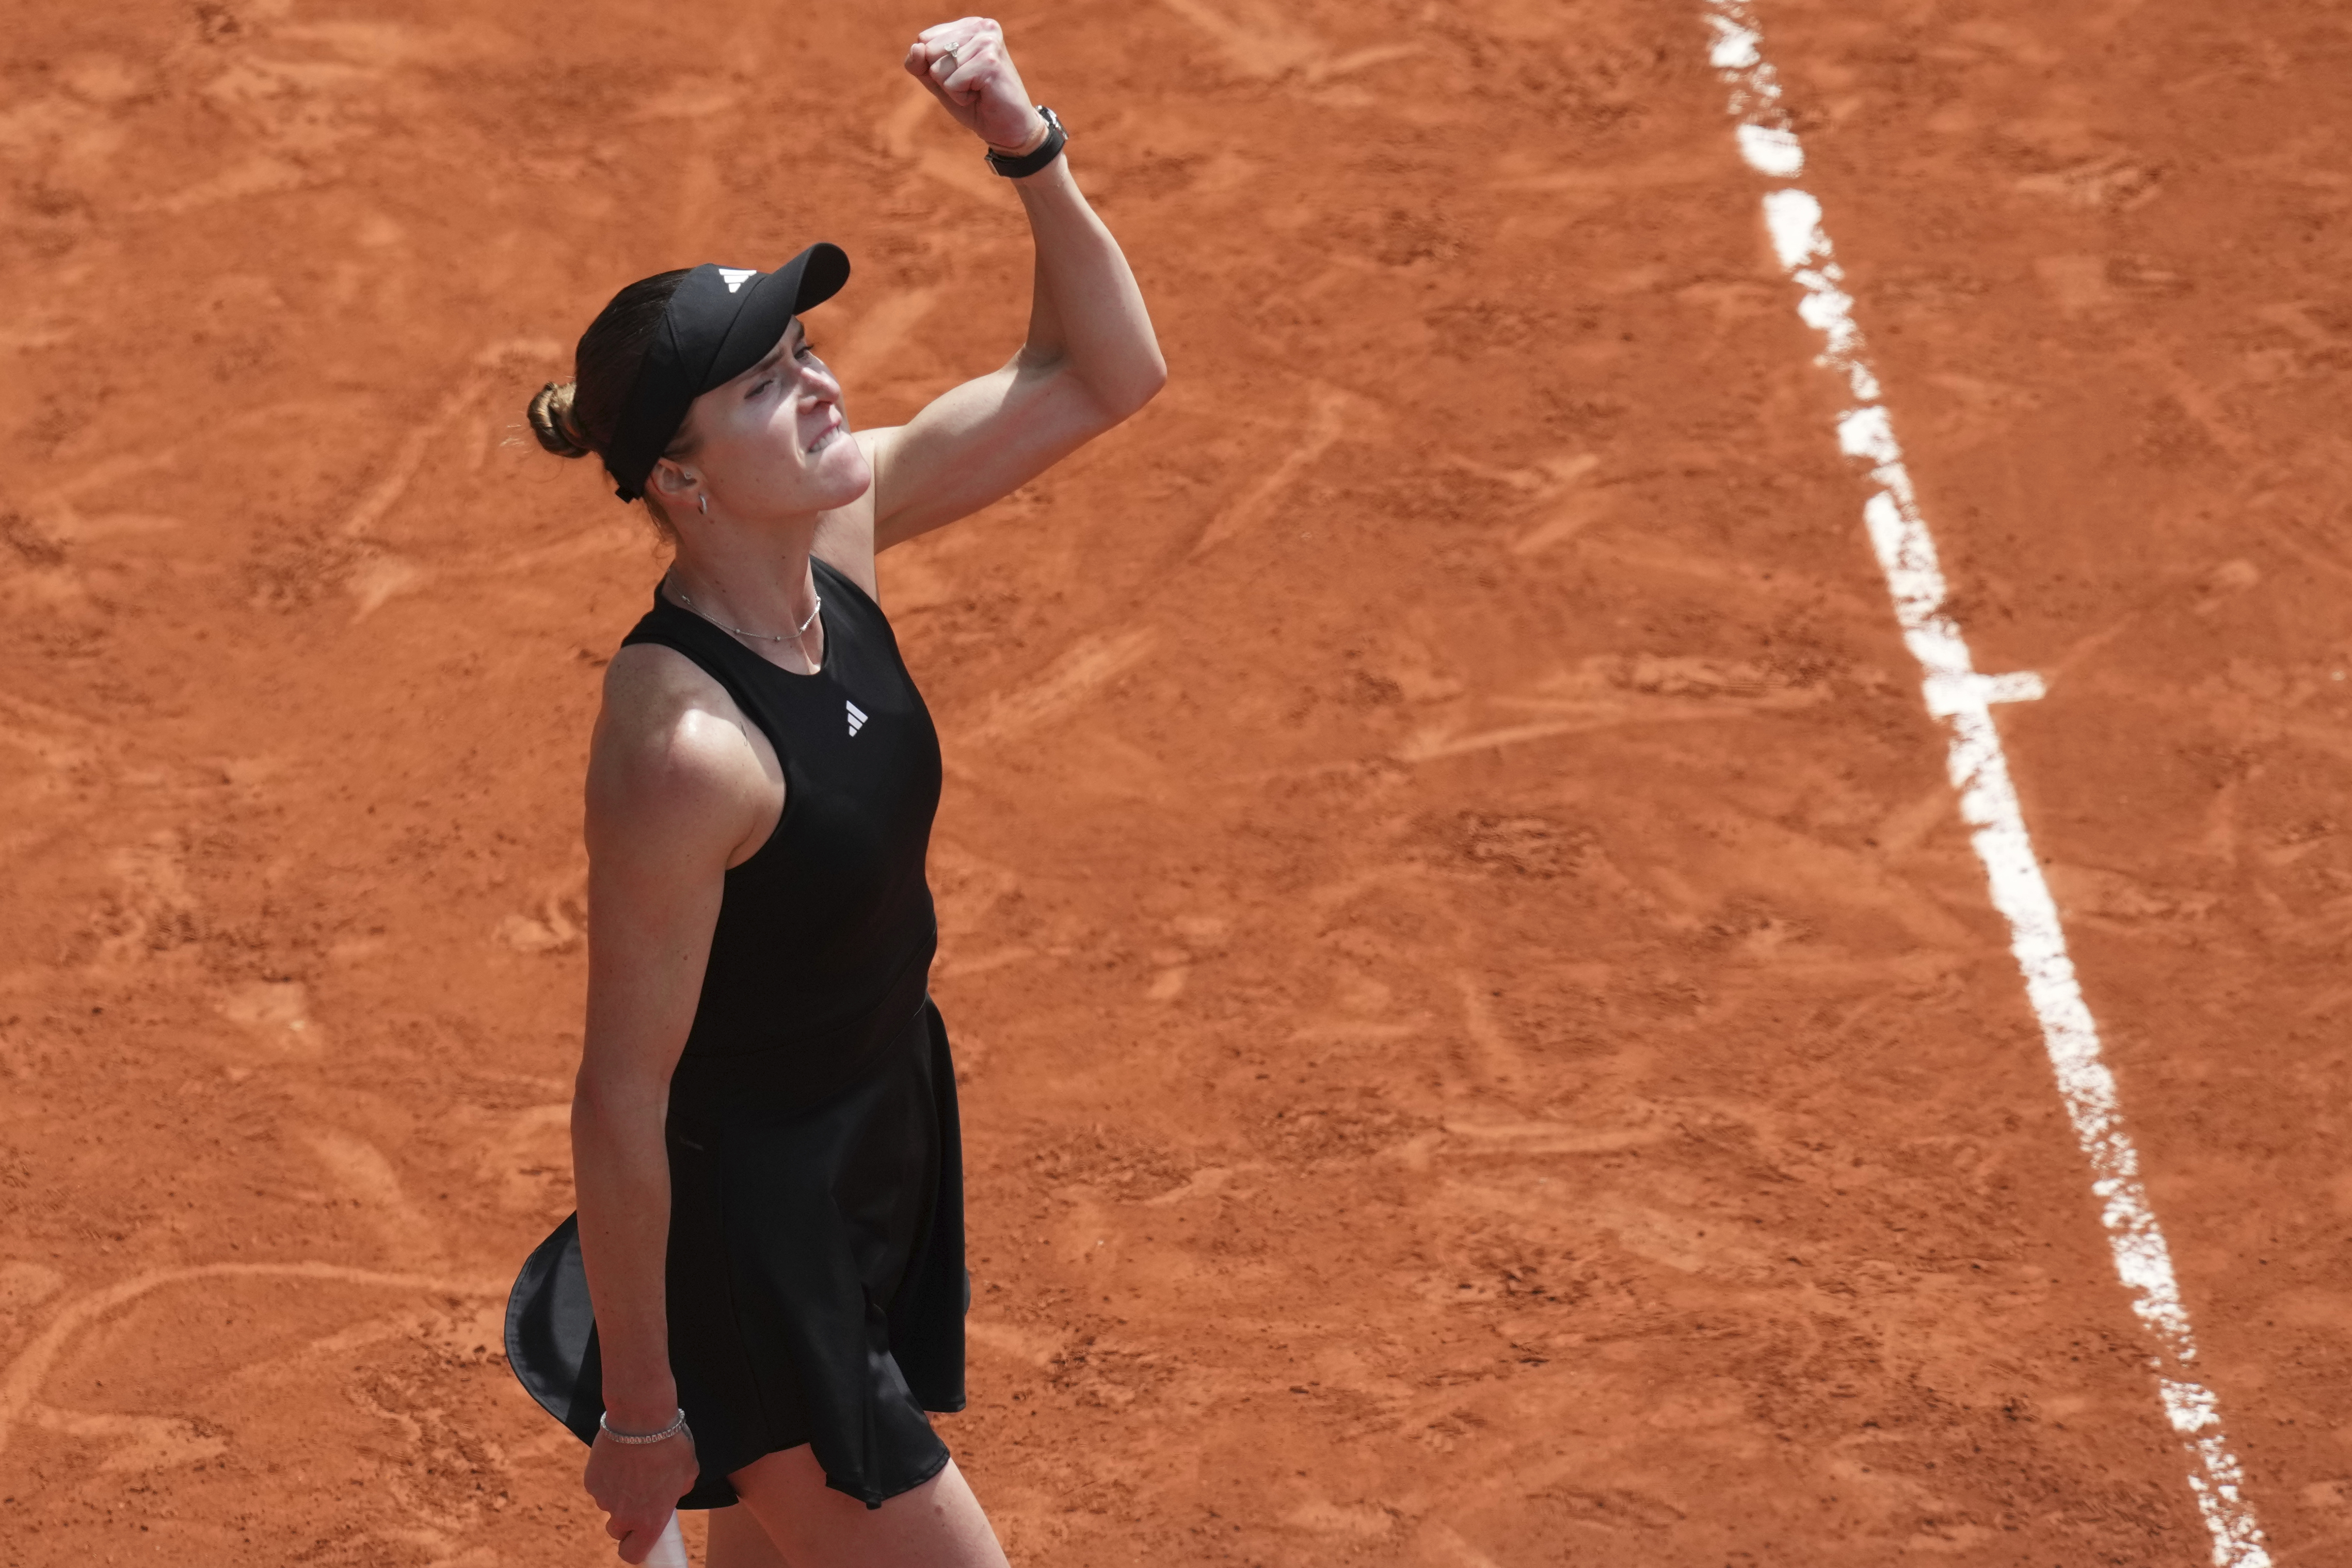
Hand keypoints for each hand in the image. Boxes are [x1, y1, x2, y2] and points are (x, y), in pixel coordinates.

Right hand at [583, 1427, 700, 1564]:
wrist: (641, 1419)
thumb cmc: (670, 1445)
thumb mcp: (688, 1471)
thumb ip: (679, 1490)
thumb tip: (673, 1492)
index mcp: (650, 1521)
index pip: (633, 1554)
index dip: (635, 1548)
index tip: (639, 1538)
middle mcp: (624, 1516)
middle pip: (617, 1531)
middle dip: (625, 1520)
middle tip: (637, 1497)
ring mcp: (604, 1499)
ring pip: (608, 1505)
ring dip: (617, 1494)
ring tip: (632, 1466)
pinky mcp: (591, 1482)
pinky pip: (599, 1486)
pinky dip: (606, 1477)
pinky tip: (619, 1457)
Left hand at [904, 18, 1046, 153]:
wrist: (1006, 129)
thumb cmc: (974, 103)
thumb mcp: (939, 81)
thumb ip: (919, 64)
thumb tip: (917, 48)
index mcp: (969, 25)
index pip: (924, 40)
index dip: (934, 67)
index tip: (962, 75)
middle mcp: (981, 26)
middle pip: (929, 51)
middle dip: (943, 77)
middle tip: (970, 85)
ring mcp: (987, 41)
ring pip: (939, 68)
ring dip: (953, 89)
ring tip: (977, 90)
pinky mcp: (990, 62)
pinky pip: (951, 82)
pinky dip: (961, 97)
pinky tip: (982, 96)